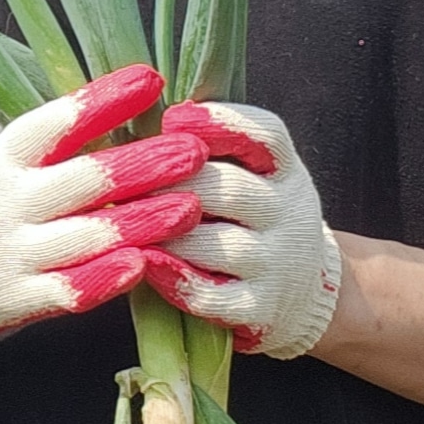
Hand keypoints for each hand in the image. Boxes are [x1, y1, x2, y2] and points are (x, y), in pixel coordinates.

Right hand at [0, 64, 206, 347]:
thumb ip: (35, 147)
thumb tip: (104, 109)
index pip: (55, 122)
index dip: (105, 100)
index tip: (152, 80)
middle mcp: (3, 202)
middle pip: (84, 178)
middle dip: (145, 162)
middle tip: (194, 150)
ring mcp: (8, 252)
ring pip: (86, 234)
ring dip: (143, 220)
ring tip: (191, 207)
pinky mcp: (12, 299)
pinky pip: (65, 289)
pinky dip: (104, 278)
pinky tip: (141, 266)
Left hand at [142, 99, 345, 358]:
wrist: (304, 291)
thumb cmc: (250, 219)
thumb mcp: (250, 175)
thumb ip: (206, 149)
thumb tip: (133, 114)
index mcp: (283, 170)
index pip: (266, 135)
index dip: (221, 123)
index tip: (173, 116)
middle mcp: (288, 212)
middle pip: (230, 188)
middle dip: (170, 182)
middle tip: (119, 177)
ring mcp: (278, 263)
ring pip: (219, 244)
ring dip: (166, 233)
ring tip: (120, 222)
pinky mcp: (261, 309)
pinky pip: (216, 296)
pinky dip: (178, 281)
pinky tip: (145, 265)